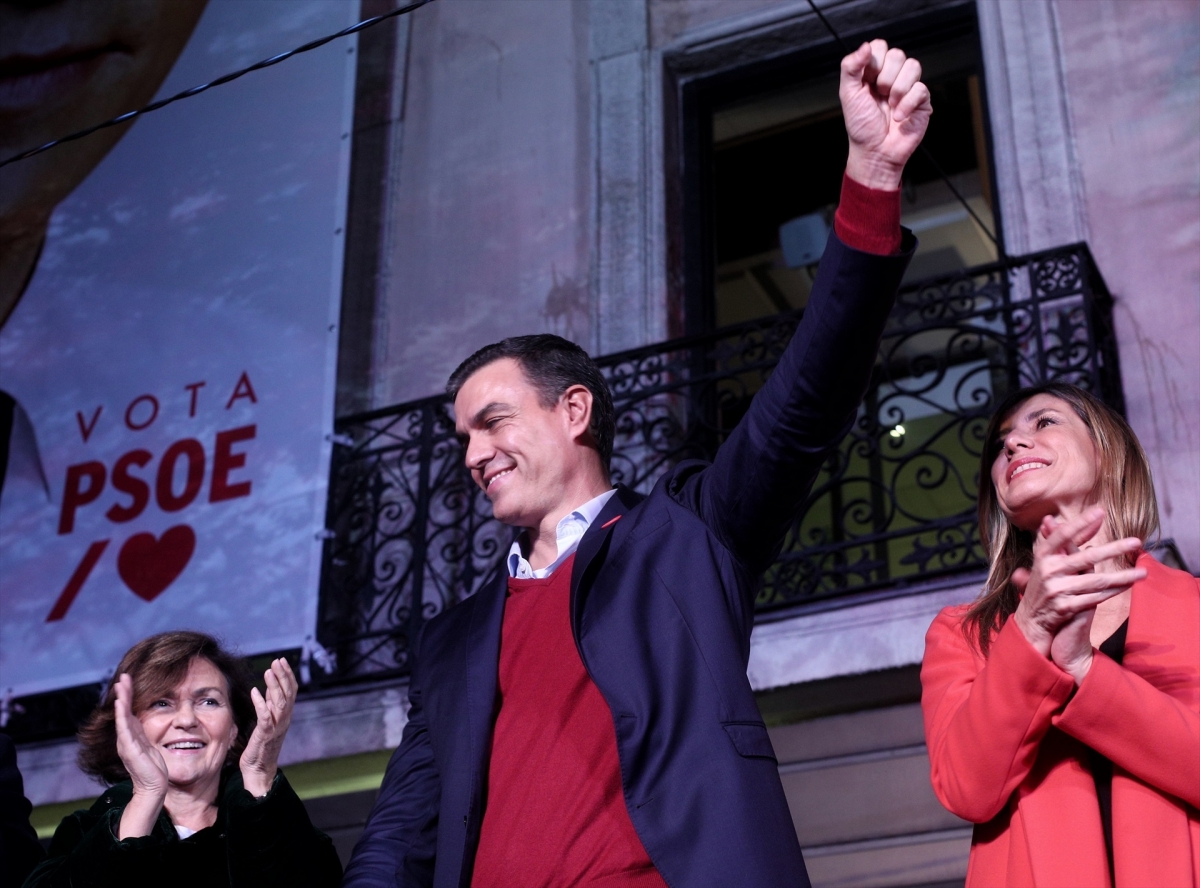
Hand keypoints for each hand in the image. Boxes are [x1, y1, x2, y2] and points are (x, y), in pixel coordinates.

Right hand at [113, 674, 167, 838]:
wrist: (154, 787)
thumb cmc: (156, 768)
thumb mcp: (153, 745)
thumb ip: (150, 734)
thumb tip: (156, 720)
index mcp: (133, 736)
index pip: (129, 711)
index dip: (128, 696)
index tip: (128, 680)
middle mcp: (126, 738)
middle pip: (123, 710)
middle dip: (123, 693)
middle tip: (124, 676)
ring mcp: (126, 743)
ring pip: (122, 716)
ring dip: (121, 699)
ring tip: (121, 684)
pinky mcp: (128, 749)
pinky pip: (123, 728)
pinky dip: (121, 715)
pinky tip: (120, 703)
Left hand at [239, 658, 296, 797]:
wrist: (259, 770)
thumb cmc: (262, 745)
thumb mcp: (268, 720)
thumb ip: (270, 703)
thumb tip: (270, 685)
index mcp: (286, 715)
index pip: (291, 690)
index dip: (288, 675)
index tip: (281, 661)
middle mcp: (284, 719)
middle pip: (288, 693)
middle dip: (283, 676)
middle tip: (277, 661)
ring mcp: (276, 727)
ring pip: (279, 702)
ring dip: (274, 685)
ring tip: (268, 671)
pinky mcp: (265, 735)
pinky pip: (265, 716)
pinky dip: (261, 703)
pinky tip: (255, 691)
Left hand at [840, 40, 931, 189]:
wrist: (875, 152)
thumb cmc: (861, 127)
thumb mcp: (848, 95)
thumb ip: (851, 67)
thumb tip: (865, 46)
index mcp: (873, 72)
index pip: (879, 46)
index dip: (874, 61)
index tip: (866, 81)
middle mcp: (891, 77)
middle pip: (897, 54)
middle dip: (885, 77)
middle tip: (879, 95)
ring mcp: (908, 87)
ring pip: (913, 66)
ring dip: (897, 89)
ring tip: (890, 105)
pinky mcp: (922, 100)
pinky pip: (920, 88)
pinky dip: (907, 104)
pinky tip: (899, 116)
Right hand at [1010, 507, 1144, 681]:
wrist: (1030, 623)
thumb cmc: (1042, 586)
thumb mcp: (1045, 563)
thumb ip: (1058, 542)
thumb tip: (1053, 518)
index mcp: (1042, 557)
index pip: (1062, 536)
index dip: (1080, 523)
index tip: (1099, 511)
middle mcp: (1047, 572)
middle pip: (1086, 558)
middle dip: (1113, 549)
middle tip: (1136, 542)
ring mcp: (1057, 590)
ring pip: (1096, 581)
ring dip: (1122, 576)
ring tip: (1143, 572)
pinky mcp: (1066, 608)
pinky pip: (1096, 598)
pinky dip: (1113, 591)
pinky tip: (1128, 586)